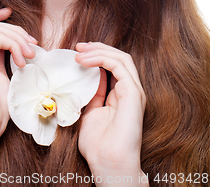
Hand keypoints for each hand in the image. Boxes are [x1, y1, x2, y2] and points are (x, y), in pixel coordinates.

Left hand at [75, 42, 146, 179]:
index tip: (77, 52)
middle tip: (78, 46)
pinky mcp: (133, 94)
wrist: (108, 164)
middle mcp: (130, 90)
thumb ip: (92, 94)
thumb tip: (87, 77)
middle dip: (97, 48)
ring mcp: (134, 91)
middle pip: (118, 57)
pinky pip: (119, 66)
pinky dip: (101, 58)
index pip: (113, 65)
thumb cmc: (98, 146)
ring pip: (121, 58)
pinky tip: (85, 61)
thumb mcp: (90, 113)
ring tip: (79, 52)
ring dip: (98, 50)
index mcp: (122, 94)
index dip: (96, 54)